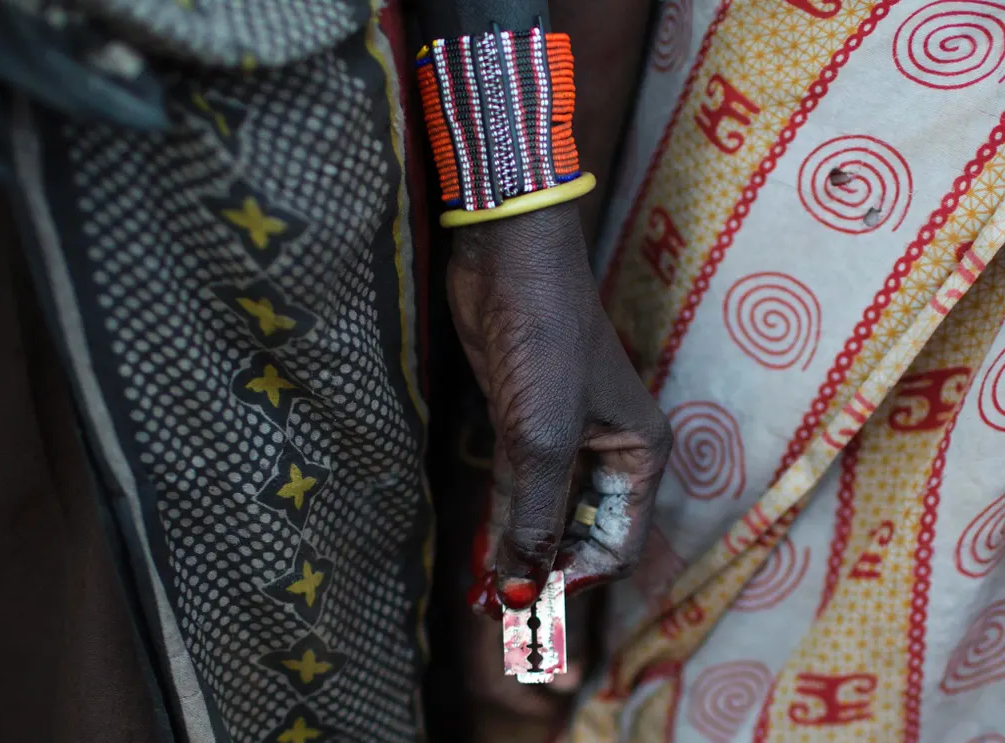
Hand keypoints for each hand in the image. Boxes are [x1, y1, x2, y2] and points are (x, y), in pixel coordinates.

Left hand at [448, 202, 671, 614]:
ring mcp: (565, 439)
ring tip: (483, 597)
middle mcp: (609, 454)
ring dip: (518, 553)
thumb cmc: (546, 342)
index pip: (615, 546)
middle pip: (581, 536)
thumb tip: (522, 596)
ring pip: (546, 515)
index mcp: (639, 457)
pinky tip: (482, 552)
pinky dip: (503, 520)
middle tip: (498, 612)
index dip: (575, 580)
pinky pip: (520, 488)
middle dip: (544, 574)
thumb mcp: (544, 439)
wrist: (510, 263)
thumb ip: (535, 519)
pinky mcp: (524, 424)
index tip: (528, 603)